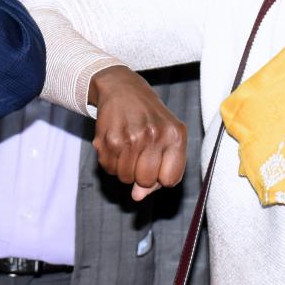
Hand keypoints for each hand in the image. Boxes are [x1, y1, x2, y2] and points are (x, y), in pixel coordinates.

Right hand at [88, 65, 186, 200]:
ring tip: (127, 148)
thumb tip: (137, 196)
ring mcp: (130, 138)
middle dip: (141, 174)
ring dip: (124, 169)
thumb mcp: (167, 136)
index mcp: (175, 135)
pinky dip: (110, 162)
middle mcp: (154, 136)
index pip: (170, 180)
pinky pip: (108, 169)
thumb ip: (161, 170)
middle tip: (140, 155)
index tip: (157, 164)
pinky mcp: (108, 139)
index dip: (161, 177)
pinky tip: (115, 144)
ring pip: (125, 178)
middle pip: (146, 181)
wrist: (122, 88)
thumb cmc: (150, 116)